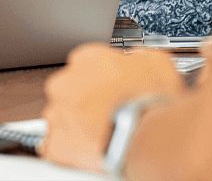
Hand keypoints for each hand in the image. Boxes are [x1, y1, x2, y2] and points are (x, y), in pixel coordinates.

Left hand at [41, 43, 185, 172]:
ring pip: (62, 117)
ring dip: (77, 125)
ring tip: (102, 137)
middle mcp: (66, 81)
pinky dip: (68, 151)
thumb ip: (139, 57)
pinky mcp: (56, 142)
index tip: (112, 92)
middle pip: (71, 90)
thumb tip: (140, 59)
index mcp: (87, 58)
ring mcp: (58, 112)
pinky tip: (87, 153)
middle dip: (87, 103)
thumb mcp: (157, 63)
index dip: (103, 81)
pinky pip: (55, 146)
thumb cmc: (153, 101)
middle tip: (109, 116)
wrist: (149, 136)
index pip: (87, 65)